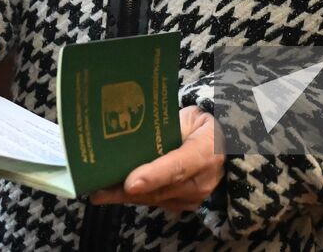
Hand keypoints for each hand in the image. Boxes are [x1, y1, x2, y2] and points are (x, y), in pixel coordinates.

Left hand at [89, 107, 222, 212]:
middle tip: (99, 189)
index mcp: (207, 150)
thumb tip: (131, 131)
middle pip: (161, 189)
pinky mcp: (185, 204)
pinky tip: (114, 193)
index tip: (129, 183)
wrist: (223, 142)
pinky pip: (157, 202)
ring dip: (126, 197)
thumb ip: (167, 128)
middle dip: (128, 191)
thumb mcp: (189, 117)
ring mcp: (196, 196)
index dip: (153, 175)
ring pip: (156, 199)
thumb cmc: (200, 124)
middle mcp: (204, 179)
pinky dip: (136, 197)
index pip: (178, 166)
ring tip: (99, 192)